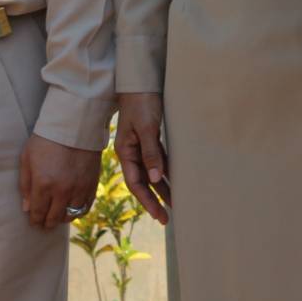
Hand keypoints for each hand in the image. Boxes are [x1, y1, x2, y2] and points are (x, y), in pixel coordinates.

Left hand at [19, 135, 101, 231]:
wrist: (73, 126)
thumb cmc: (45, 140)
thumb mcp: (27, 159)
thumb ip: (25, 185)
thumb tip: (27, 208)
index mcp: (43, 185)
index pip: (38, 214)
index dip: (35, 221)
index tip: (33, 221)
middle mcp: (62, 191)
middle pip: (54, 218)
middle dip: (47, 223)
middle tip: (44, 222)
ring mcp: (79, 189)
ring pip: (71, 216)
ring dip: (62, 217)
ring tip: (58, 214)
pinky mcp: (92, 184)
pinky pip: (85, 207)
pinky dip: (77, 211)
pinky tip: (72, 208)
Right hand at [115, 93, 169, 225]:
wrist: (141, 81)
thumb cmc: (141, 102)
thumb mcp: (146, 128)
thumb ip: (151, 152)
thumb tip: (156, 178)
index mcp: (125, 152)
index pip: (136, 183)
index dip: (147, 201)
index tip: (159, 215)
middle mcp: (131, 152)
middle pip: (144, 182)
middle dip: (155, 200)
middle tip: (167, 219)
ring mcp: (140, 146)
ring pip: (152, 173)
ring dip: (162, 188)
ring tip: (176, 203)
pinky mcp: (150, 138)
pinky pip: (158, 160)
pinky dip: (166, 172)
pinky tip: (175, 179)